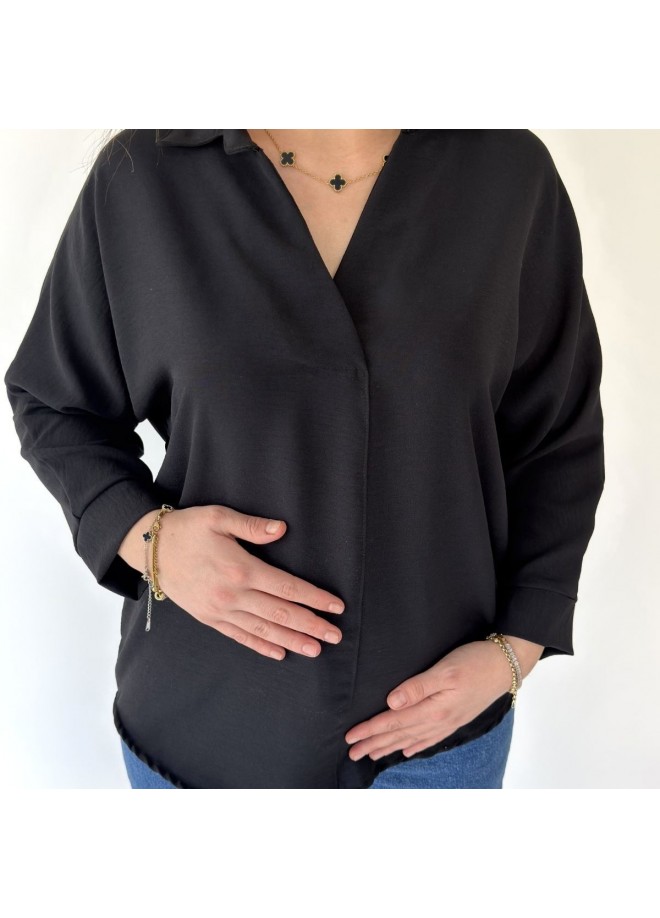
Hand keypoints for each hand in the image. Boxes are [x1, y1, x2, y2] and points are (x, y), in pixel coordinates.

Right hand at [132, 504, 344, 659]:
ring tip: (315, 649)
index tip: (335, 606)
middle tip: (335, 635)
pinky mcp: (209, 618)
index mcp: (241, 569)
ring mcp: (220, 610)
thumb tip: (281, 529)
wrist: (150, 549)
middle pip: (280, 614)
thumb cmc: (187, 528)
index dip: (314, 598)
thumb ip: (252, 526)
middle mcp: (233, 595)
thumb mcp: (218, 517)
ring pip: (263, 630)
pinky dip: (261, 646)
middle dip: (311, 625)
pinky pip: (239, 637)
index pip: (287, 588)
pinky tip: (279, 653)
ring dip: (292, 640)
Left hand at [344, 637, 542, 760]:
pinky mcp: (455, 719)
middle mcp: (439, 721)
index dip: (370, 730)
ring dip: (389, 747)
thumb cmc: (475, 661)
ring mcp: (448, 723)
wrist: (506, 665)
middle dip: (373, 744)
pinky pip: (429, 739)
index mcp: (433, 709)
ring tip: (370, 755)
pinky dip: (415, 746)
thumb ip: (417, 687)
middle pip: (399, 735)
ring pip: (411, 739)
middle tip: (351, 753)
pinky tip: (406, 751)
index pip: (393, 722)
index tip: (350, 737)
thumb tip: (391, 703)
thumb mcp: (445, 670)